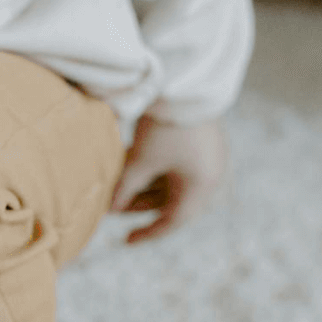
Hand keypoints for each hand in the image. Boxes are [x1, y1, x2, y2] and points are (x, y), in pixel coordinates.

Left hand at [110, 114, 226, 242]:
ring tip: (118, 188)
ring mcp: (207, 158)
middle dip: (140, 205)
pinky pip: (177, 167)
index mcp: (202, 185)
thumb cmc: (164, 126)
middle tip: (115, 207)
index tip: (126, 241)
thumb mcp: (141, 161)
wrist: (185, 80)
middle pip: (171, 202)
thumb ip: (125, 190)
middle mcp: (210, 175)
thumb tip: (110, 211)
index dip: (147, 233)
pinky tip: (131, 168)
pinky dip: (155, 171)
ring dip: (146, 188)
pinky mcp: (201, 143)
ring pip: (172, 184)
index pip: (172, 221)